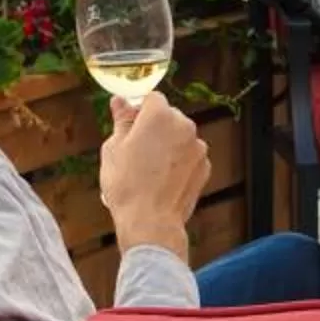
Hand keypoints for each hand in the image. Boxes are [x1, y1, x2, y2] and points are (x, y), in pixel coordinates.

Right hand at [100, 90, 206, 259]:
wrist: (151, 222)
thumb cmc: (127, 185)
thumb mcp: (114, 148)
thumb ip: (121, 120)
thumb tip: (119, 101)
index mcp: (159, 115)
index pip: (152, 98)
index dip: (139, 111)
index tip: (130, 126)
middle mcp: (184, 126)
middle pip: (169, 116)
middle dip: (155, 127)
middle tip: (136, 151)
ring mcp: (198, 147)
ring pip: (181, 137)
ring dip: (169, 145)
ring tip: (150, 170)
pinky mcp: (205, 167)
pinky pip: (189, 156)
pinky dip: (180, 163)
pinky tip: (163, 180)